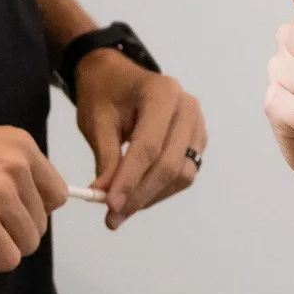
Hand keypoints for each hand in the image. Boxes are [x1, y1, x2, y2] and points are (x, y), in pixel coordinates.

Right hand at [0, 114, 69, 272]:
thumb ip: (3, 169)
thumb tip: (21, 207)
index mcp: (20, 144)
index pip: (54, 195)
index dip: (28, 213)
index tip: (0, 218)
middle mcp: (18, 164)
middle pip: (41, 223)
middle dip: (12, 234)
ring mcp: (0, 191)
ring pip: (27, 244)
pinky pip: (6, 259)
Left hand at [75, 50, 207, 227]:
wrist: (117, 76)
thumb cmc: (104, 92)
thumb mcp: (96, 121)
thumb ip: (106, 159)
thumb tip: (105, 196)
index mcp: (162, 93)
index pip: (149, 146)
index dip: (130, 179)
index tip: (109, 205)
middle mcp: (187, 107)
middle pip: (170, 164)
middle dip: (140, 195)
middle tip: (112, 217)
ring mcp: (197, 124)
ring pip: (182, 174)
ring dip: (151, 197)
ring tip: (121, 210)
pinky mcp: (197, 141)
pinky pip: (185, 174)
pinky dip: (161, 190)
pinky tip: (137, 196)